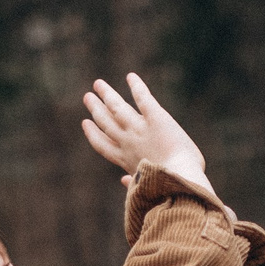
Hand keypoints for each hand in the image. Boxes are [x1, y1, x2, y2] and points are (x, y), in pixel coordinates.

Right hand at [80, 74, 211, 193]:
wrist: (178, 180)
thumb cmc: (167, 189)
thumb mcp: (146, 188)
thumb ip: (132, 182)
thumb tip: (123, 181)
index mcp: (125, 160)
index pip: (103, 145)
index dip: (93, 133)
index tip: (85, 123)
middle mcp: (128, 142)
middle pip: (106, 122)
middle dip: (96, 109)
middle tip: (87, 97)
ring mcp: (139, 128)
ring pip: (117, 107)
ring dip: (107, 94)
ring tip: (98, 84)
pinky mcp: (156, 117)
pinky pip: (143, 98)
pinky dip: (136, 86)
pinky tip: (131, 76)